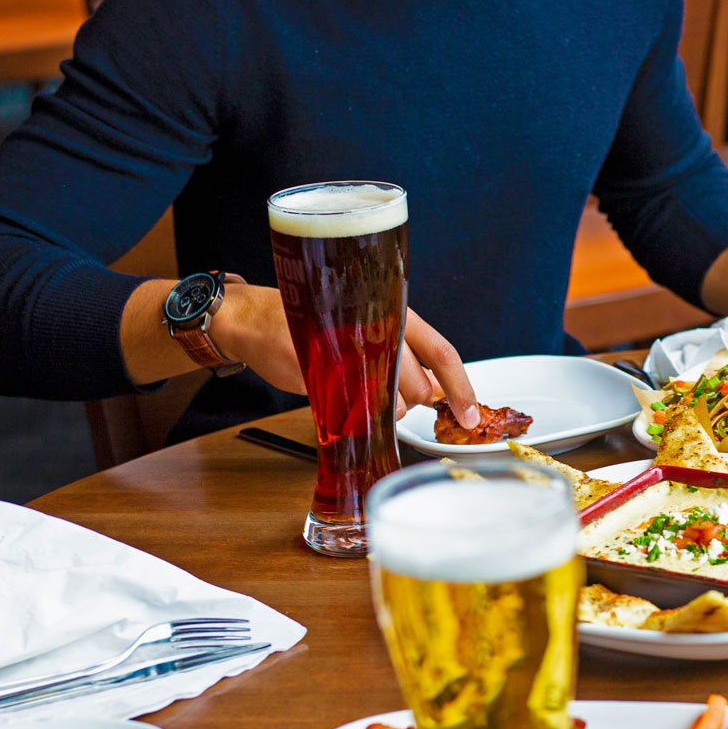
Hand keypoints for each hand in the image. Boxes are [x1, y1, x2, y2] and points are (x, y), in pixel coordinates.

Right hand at [213, 286, 482, 428]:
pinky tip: (335, 395)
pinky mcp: (320, 367)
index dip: (461, 388)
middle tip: (384, 393)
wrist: (255, 320)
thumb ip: (404, 356)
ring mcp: (349, 347)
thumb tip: (439, 389)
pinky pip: (351, 409)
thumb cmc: (316, 325)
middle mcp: (377, 326)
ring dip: (378, 410)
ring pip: (388, 402)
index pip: (442, 352)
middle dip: (409, 403)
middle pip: (418, 386)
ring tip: (353, 387)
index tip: (472, 416)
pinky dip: (348, 412)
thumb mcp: (369, 330)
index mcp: (394, 312)